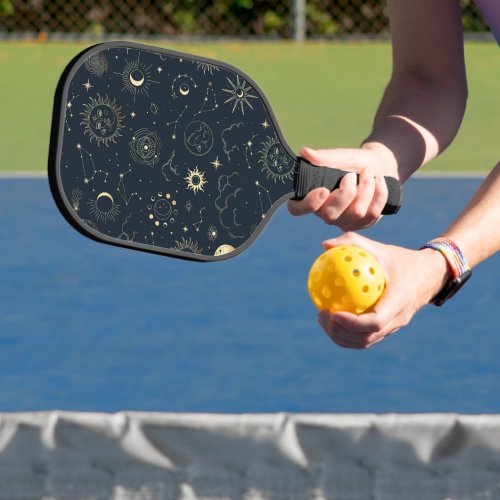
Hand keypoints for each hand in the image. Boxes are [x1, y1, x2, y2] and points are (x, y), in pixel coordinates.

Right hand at [288, 145, 397, 230]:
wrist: (379, 166)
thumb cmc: (354, 162)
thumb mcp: (341, 156)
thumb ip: (323, 157)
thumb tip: (304, 152)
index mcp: (312, 196)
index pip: (297, 209)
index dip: (308, 204)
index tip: (323, 190)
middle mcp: (324, 213)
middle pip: (330, 215)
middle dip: (346, 193)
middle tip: (351, 175)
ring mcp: (343, 221)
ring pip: (356, 213)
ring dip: (366, 188)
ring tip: (368, 172)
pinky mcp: (361, 224)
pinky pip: (372, 214)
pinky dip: (379, 193)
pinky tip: (379, 181)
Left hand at [316, 232, 450, 348]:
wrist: (429, 275)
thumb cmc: (401, 259)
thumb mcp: (380, 248)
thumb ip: (353, 243)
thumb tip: (325, 245)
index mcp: (399, 301)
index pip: (375, 322)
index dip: (352, 323)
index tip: (332, 313)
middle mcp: (398, 319)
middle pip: (366, 338)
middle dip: (340, 332)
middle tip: (321, 315)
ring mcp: (394, 327)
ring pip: (365, 342)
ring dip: (341, 336)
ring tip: (323, 319)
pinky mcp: (389, 329)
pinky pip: (366, 337)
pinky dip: (347, 334)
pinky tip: (332, 318)